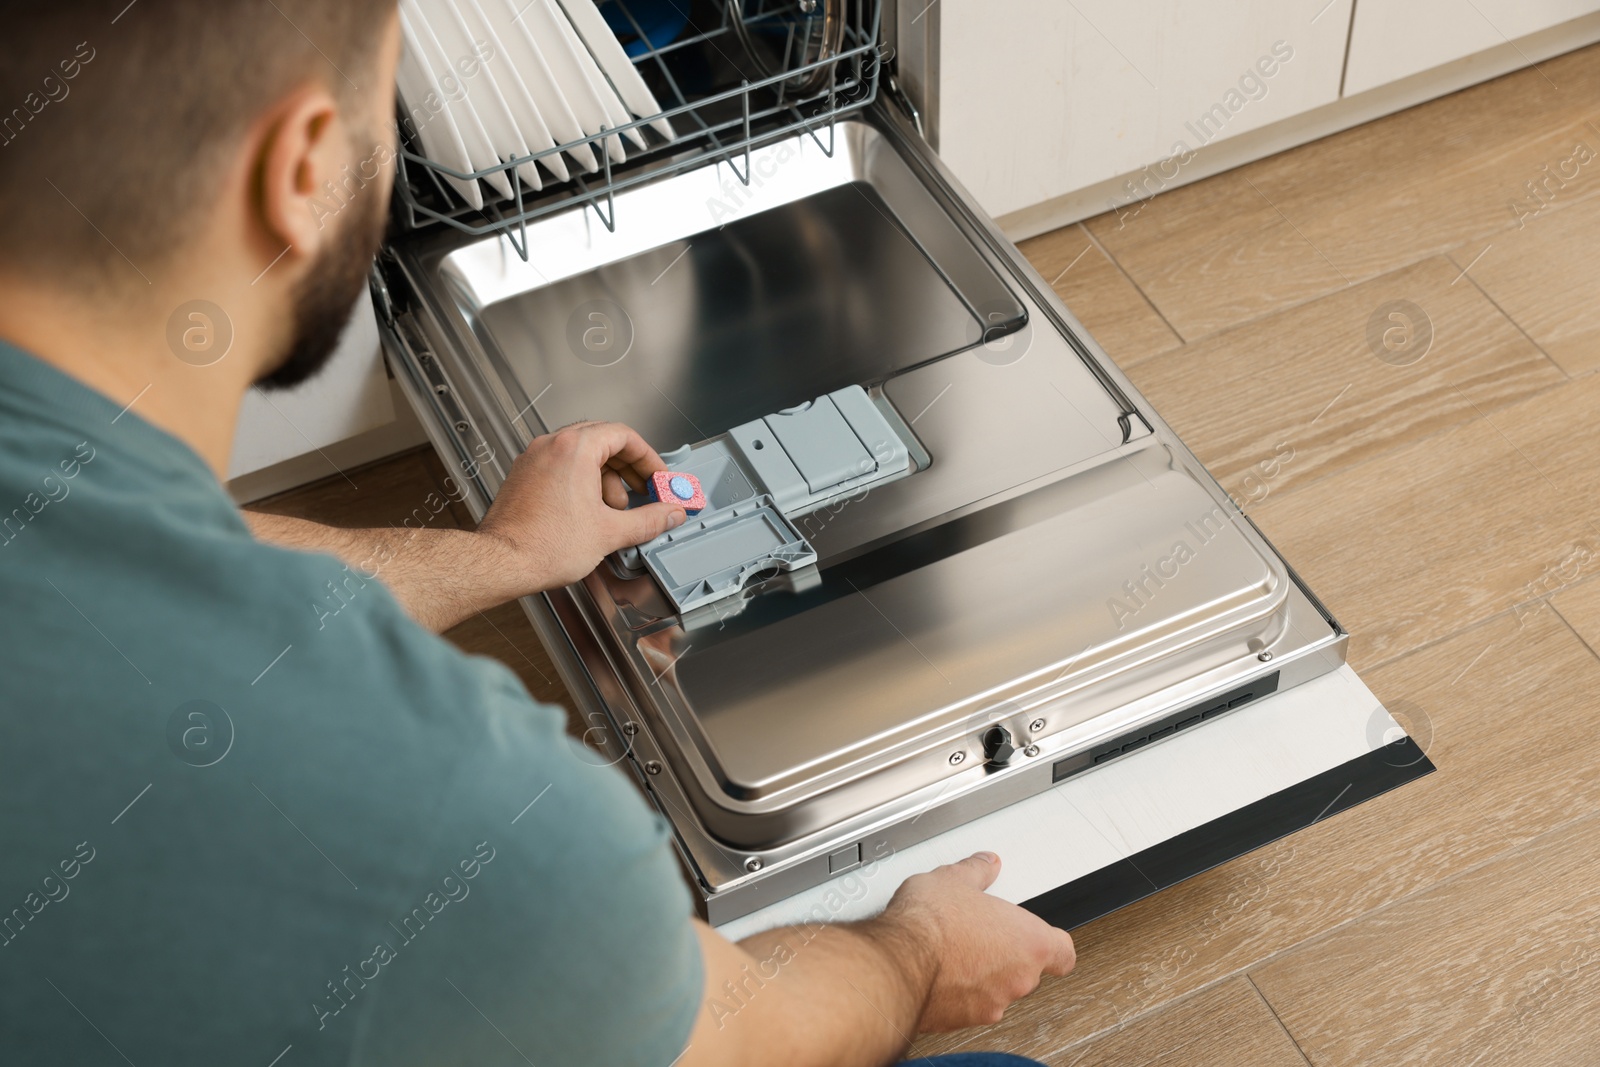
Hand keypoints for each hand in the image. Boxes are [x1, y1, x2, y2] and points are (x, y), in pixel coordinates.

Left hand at [477, 421, 686, 591]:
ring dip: (605, 477)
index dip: (647, 457)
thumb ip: (649, 520)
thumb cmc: (543, 545)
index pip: (623, 435)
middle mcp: (551, 446)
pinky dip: (581, 482)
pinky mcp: (523, 477)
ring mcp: (534, 460)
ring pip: (580, 454)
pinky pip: (560, 467)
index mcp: (574, 449)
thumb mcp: (610, 532)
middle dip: (628, 468)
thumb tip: (670, 514)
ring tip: (614, 509)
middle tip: (643, 489)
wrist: (502, 562)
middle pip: (602, 441)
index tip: (657, 476)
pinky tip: (589, 512)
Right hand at [877, 852, 1075, 1030]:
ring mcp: (991, 1004)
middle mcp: (1017, 979)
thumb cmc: (931, 925)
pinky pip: (967, 1006)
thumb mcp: (955, 879)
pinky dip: (956, 993)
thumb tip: (985, 864)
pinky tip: (936, 973)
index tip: (1042, 938)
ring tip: (953, 952)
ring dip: (981, 975)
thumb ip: (977, 872)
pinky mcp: (962, 1021)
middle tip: (980, 934)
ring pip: (996, 990)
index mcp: (1028, 943)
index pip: (1063, 953)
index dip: (1052, 945)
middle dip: (1005, 955)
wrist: (898, 963)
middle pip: (1027, 971)